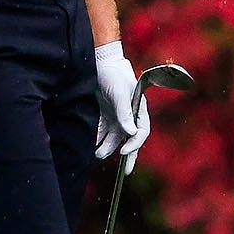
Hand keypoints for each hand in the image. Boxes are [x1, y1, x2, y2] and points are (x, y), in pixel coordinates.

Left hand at [92, 41, 150, 163]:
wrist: (99, 62)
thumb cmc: (114, 75)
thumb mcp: (120, 93)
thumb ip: (125, 113)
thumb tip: (131, 134)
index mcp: (138, 109)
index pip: (141, 132)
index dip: (134, 144)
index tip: (124, 152)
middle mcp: (129, 115)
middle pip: (130, 139)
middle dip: (129, 156)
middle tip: (127, 172)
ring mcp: (116, 116)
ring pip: (114, 137)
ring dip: (108, 147)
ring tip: (98, 154)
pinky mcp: (104, 115)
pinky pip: (102, 131)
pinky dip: (98, 139)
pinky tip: (92, 145)